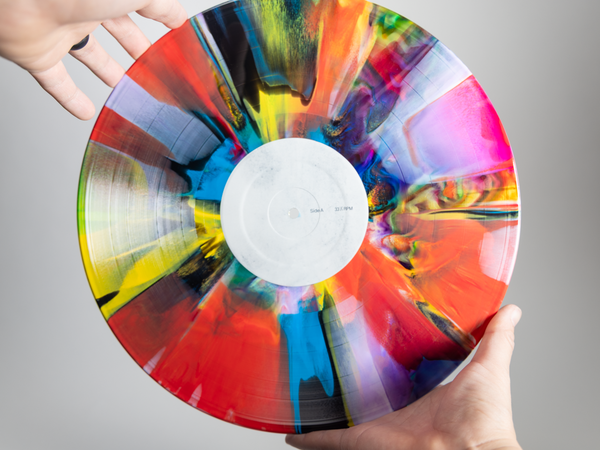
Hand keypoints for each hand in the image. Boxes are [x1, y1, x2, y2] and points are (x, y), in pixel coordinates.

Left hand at [0, 0, 186, 119]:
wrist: (19, 0)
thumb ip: (159, 5)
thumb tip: (179, 18)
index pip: (141, 6)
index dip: (162, 18)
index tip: (177, 33)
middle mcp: (84, 8)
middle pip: (118, 30)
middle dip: (138, 48)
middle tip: (153, 65)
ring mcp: (61, 31)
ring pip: (89, 55)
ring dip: (107, 71)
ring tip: (124, 87)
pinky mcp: (39, 54)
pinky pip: (56, 81)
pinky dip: (71, 98)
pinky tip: (85, 111)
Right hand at [286, 305, 522, 449]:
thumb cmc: (483, 419)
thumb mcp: (488, 368)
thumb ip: (496, 338)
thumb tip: (511, 309)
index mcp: (420, 396)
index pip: (395, 377)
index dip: (380, 363)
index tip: (365, 345)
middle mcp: (395, 413)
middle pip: (363, 398)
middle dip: (344, 385)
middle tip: (322, 364)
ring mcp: (377, 428)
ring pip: (341, 419)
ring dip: (321, 409)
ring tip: (299, 394)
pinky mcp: (363, 440)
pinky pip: (329, 441)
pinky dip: (309, 438)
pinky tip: (291, 432)